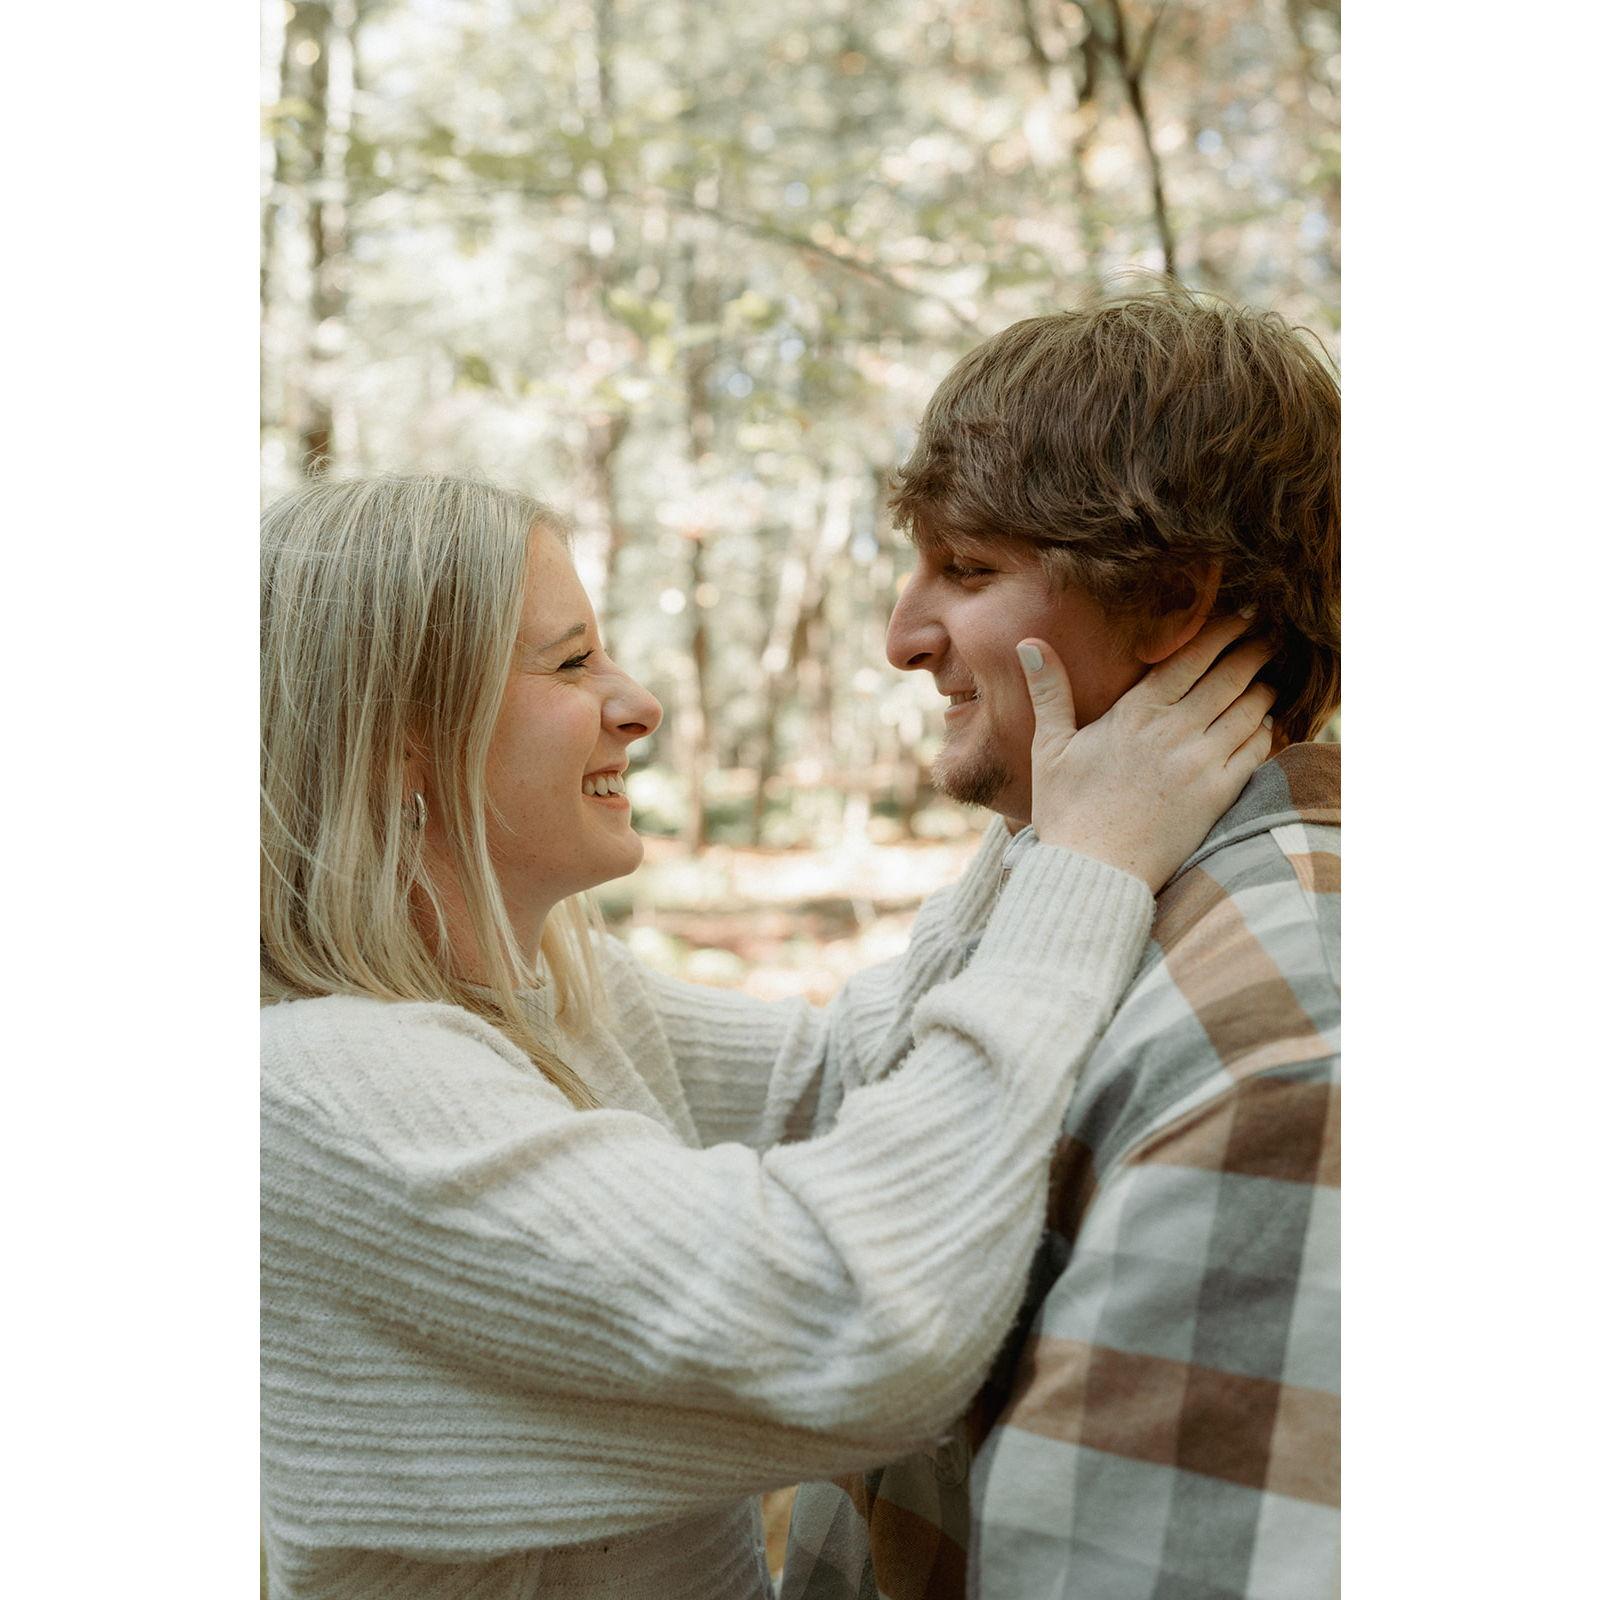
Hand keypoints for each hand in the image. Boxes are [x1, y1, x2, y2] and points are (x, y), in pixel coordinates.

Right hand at [1017, 615, 1275, 891]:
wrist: (1093, 872)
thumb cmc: (1067, 811)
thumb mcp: (1050, 747)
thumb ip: (1049, 691)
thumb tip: (1029, 643)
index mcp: (1136, 713)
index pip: (1190, 657)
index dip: (1221, 632)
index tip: (1240, 616)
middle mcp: (1175, 731)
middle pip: (1230, 676)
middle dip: (1253, 651)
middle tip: (1268, 637)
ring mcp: (1201, 762)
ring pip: (1249, 710)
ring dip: (1263, 689)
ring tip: (1268, 678)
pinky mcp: (1219, 794)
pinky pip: (1256, 751)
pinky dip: (1265, 732)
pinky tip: (1265, 725)